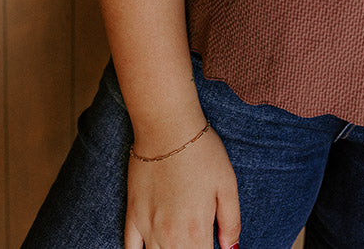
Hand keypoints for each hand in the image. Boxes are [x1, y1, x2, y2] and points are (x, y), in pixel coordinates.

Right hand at [124, 123, 240, 248]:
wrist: (166, 127)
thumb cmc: (201, 152)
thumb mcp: (227, 185)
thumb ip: (231, 222)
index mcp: (196, 233)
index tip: (212, 243)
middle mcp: (169, 238)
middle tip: (197, 238)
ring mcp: (147, 228)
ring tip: (180, 240)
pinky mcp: (132, 215)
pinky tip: (153, 246)